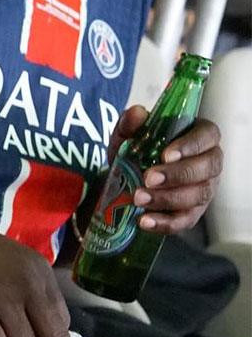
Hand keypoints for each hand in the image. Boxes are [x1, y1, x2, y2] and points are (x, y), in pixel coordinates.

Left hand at [110, 106, 222, 233]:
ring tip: (138, 198)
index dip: (190, 146)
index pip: (207, 136)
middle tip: (148, 178)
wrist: (126, 177)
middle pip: (206, 169)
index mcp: (200, 136)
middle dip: (177, 175)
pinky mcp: (193, 212)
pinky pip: (185, 221)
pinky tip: (144, 221)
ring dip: (167, 199)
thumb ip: (131, 123)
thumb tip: (137, 112)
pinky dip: (165, 223)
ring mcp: (204, 189)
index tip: (166, 154)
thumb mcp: (128, 134)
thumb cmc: (137, 149)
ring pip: (197, 196)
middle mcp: (209, 163)